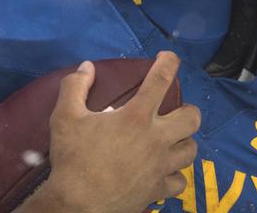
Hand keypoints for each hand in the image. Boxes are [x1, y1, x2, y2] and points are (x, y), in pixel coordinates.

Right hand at [35, 52, 199, 212]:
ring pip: (190, 150)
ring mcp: (160, 166)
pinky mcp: (158, 190)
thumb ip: (74, 87)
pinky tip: (164, 171)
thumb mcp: (65, 117)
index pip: (161, 79)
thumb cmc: (73, 159)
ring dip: (184, 141)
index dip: (169, 62)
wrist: (77, 206)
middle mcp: (156, 139)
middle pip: (191, 117)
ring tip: (172, 140)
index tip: (168, 57)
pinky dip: (175, 175)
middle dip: (188, 109)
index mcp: (137, 116)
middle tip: (174, 111)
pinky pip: (180, 182)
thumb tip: (86, 67)